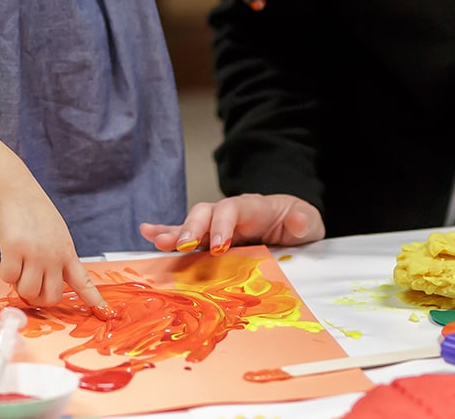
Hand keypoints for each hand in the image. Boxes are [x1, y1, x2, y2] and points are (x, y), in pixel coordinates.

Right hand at [0, 189, 111, 314]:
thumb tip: (47, 283)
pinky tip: (9, 256)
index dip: (94, 299)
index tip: (104, 312)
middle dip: (38, 298)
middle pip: (51, 298)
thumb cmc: (35, 214)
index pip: (83, 282)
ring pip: (28, 292)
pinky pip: (9, 278)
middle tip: (30, 284)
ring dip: (19, 285)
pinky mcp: (15, 250)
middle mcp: (54, 256)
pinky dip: (6, 273)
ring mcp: (35, 254)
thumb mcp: (58, 236)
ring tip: (19, 266)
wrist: (17, 192)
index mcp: (67, 253)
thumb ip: (57, 259)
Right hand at [139, 194, 323, 253]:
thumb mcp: (308, 222)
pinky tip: (146, 234)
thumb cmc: (297, 224)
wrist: (291, 226)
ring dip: (174, 232)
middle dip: (193, 227)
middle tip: (184, 246)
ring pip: (191, 224)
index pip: (233, 209)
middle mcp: (229, 213)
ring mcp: (216, 225)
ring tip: (156, 240)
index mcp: (253, 207)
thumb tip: (297, 220)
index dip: (223, 224)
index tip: (219, 246)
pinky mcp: (208, 238)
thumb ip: (303, 221)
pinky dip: (165, 233)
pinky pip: (185, 235)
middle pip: (206, 212)